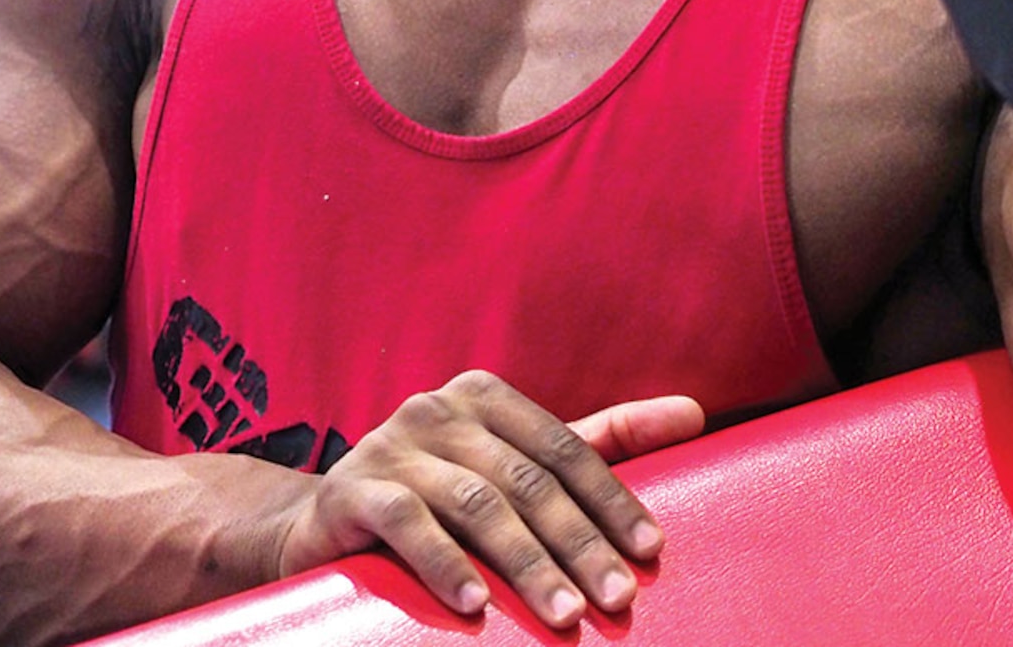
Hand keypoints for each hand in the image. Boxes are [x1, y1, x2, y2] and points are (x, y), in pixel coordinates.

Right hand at [275, 371, 704, 627]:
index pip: (566, 448)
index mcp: (487, 396)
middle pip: (529, 481)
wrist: (317, 524)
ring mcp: (393, 443)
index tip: (651, 551)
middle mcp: (440, 408)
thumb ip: (601, 439)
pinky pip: (408, 522)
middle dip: (580, 545)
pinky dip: (445, 565)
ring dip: (527, 565)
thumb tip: (696, 414)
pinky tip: (476, 604)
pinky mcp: (352, 488)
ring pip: (478, 505)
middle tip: (618, 599)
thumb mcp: (516, 463)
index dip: (612, 499)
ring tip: (566, 616)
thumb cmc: (435, 494)